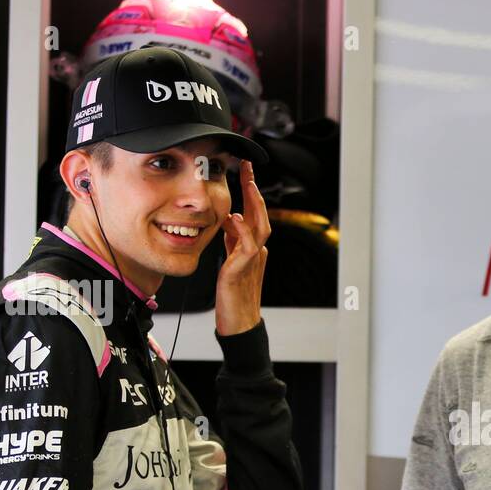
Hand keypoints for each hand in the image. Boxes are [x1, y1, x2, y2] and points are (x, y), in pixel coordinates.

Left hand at [215, 161, 269, 335]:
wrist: (238, 323)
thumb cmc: (232, 297)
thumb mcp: (230, 262)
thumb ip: (232, 242)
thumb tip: (229, 221)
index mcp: (252, 248)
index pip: (254, 214)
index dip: (250, 191)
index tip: (244, 169)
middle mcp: (257, 251)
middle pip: (261, 214)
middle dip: (254, 188)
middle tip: (247, 166)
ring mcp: (253, 260)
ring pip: (261, 226)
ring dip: (254, 204)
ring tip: (248, 183)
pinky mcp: (243, 271)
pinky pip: (248, 247)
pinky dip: (243, 231)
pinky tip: (234, 218)